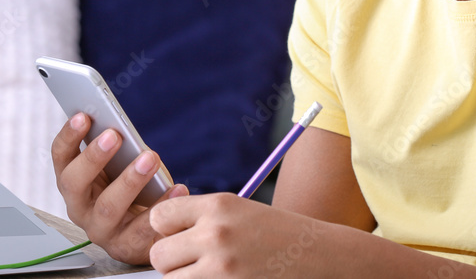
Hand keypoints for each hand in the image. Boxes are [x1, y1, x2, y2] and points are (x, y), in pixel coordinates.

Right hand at [51, 112, 188, 264]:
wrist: (151, 231)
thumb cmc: (134, 191)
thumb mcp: (121, 167)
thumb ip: (117, 149)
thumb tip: (118, 125)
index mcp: (74, 182)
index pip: (61, 158)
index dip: (69, 137)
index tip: (83, 115)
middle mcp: (80, 208)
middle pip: (74, 183)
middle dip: (92, 157)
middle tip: (114, 135)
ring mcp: (101, 230)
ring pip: (107, 206)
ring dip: (129, 180)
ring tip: (150, 158)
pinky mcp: (126, 247)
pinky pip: (142, 227)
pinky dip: (162, 204)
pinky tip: (178, 187)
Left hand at [148, 192, 328, 277]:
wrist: (317, 255)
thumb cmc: (276, 232)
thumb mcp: (239, 210)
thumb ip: (201, 217)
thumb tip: (158, 231)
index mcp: (218, 205)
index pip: (159, 217)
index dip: (166, 229)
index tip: (180, 234)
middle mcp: (215, 234)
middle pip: (158, 254)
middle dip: (172, 260)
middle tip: (194, 259)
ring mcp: (221, 267)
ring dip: (184, 278)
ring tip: (208, 270)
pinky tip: (220, 278)